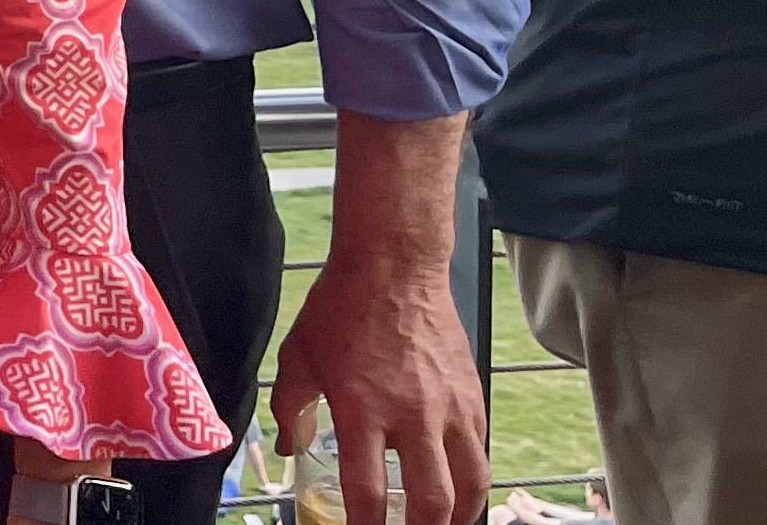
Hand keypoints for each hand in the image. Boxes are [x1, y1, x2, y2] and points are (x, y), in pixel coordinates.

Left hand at [272, 257, 487, 524]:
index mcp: (361, 410)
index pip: (367, 490)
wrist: (394, 267)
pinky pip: (480, 453)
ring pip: (470, 484)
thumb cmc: (340, 309)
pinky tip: (459, 490)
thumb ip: (288, 409)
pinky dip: (472, 481)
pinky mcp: (472, 398)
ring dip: (458, 516)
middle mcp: (411, 416)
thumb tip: (287, 448)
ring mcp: (449, 408)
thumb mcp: (297, 357)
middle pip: (431, 501)